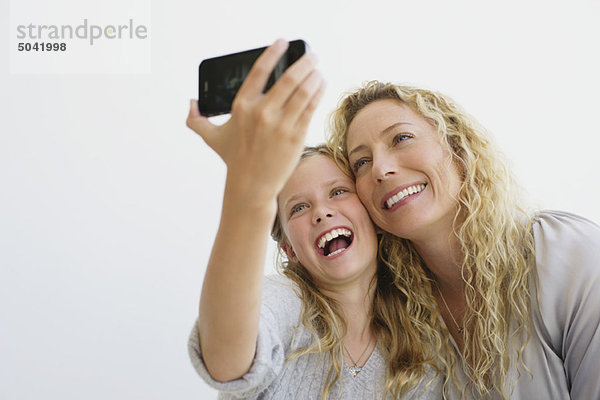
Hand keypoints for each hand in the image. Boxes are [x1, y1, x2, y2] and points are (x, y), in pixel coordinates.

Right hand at [186, 39, 324, 200]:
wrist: (251, 185)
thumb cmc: (234, 159)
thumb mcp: (212, 137)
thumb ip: (197, 119)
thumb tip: (191, 103)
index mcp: (242, 106)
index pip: (259, 71)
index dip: (273, 52)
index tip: (282, 42)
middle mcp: (262, 113)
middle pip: (289, 79)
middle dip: (304, 63)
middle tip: (312, 56)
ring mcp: (281, 125)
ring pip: (304, 92)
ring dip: (314, 76)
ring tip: (319, 71)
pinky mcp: (296, 137)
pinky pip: (310, 108)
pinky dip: (318, 94)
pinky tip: (322, 85)